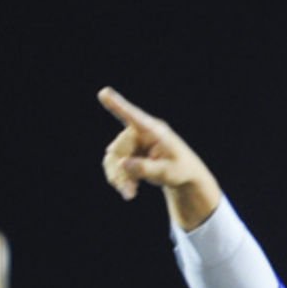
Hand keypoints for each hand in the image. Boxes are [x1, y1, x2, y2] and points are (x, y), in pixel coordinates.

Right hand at [98, 87, 220, 229]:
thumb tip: (122, 164)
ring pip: (113, 158)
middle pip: (119, 148)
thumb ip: (146, 168)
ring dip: (118, 177)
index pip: (134, 116)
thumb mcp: (168, 173)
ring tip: (128, 194)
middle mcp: (139, 132)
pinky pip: (114, 164)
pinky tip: (128, 190)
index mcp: (154, 130)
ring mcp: (132, 141)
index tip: (104, 93)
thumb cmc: (180, 169)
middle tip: (128, 193)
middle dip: (121, 171)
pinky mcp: (127, 152)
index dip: (117, 105)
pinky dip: (118, 178)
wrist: (182, 173)